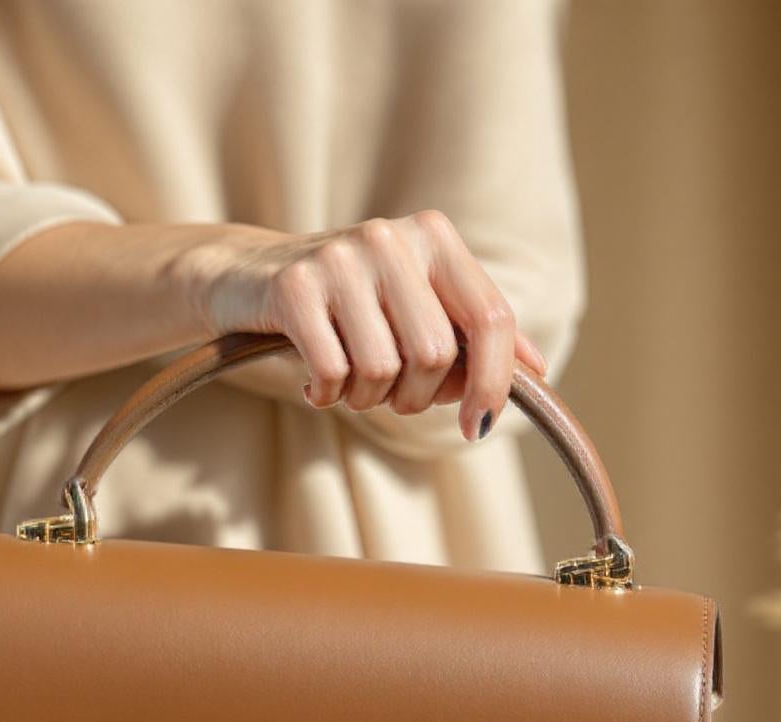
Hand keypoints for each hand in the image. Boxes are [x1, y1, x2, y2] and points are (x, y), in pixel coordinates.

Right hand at [177, 211, 548, 442]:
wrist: (244, 277)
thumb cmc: (344, 300)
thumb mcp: (413, 302)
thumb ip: (473, 331)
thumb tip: (535, 369)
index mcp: (434, 236)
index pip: (491, 317)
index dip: (492, 383)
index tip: (478, 427)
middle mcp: (391, 238)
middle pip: (436, 354)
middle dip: (415, 396)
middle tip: (388, 394)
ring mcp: (340, 259)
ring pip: (384, 368)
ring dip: (366, 398)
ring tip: (347, 382)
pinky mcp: (294, 287)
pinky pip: (334, 372)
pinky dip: (326, 394)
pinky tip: (314, 381)